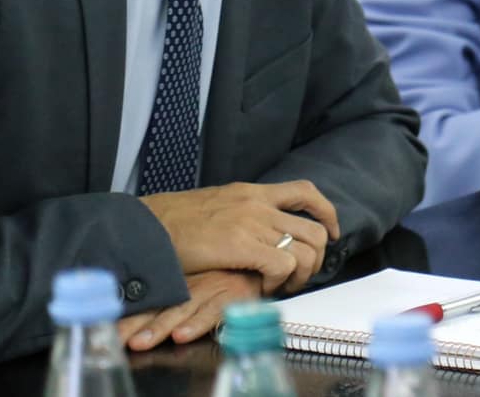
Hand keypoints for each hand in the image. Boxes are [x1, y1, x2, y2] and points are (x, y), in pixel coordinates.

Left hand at [118, 269, 262, 351]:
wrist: (262, 260)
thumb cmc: (229, 271)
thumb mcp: (197, 277)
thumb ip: (172, 292)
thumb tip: (136, 315)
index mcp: (179, 282)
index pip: (148, 300)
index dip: (126, 315)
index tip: (105, 328)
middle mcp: (191, 286)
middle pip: (158, 308)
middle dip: (134, 326)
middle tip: (114, 338)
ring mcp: (211, 290)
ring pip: (180, 311)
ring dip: (159, 328)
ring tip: (140, 342)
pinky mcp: (231, 297)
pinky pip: (213, 312)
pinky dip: (197, 325)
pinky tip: (182, 335)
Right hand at [140, 179, 339, 293]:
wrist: (147, 227)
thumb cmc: (175, 224)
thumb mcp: (217, 206)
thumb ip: (242, 214)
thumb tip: (260, 232)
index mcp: (252, 191)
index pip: (305, 192)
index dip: (326, 214)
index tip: (331, 233)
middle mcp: (258, 204)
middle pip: (314, 228)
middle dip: (316, 257)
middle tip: (300, 275)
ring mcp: (252, 223)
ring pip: (304, 250)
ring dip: (300, 274)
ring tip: (280, 286)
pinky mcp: (242, 245)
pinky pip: (282, 265)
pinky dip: (280, 282)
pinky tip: (262, 288)